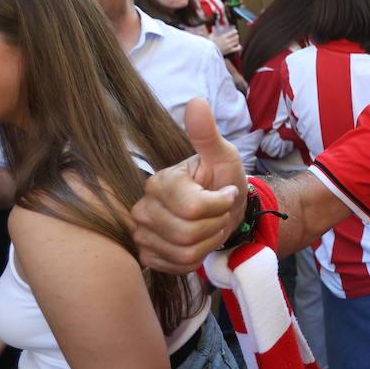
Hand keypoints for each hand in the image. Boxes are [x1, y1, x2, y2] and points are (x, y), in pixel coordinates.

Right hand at [132, 98, 247, 273]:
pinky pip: (180, 266)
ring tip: (212, 224)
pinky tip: (201, 240)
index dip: (220, 204)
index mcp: (159, 182)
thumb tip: (197, 102)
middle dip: (216, 223)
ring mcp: (142, 234)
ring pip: (186, 252)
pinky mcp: (149, 256)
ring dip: (210, 240)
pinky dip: (200, 257)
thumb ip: (207, 134)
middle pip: (188, 233)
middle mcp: (143, 208)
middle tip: (220, 211)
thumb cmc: (222, 179)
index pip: (193, 207)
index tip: (227, 193)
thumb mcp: (223, 156)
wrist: (223, 210)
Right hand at [211, 26, 241, 54]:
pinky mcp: (230, 51)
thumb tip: (213, 27)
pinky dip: (239, 47)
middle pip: (236, 37)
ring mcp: (229, 46)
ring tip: (235, 40)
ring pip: (237, 41)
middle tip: (235, 35)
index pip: (233, 32)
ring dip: (237, 40)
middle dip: (236, 35)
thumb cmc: (210, 44)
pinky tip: (238, 46)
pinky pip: (237, 48)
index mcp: (223, 36)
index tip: (235, 31)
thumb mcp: (211, 36)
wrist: (209, 52)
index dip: (235, 31)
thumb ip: (213, 31)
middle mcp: (227, 41)